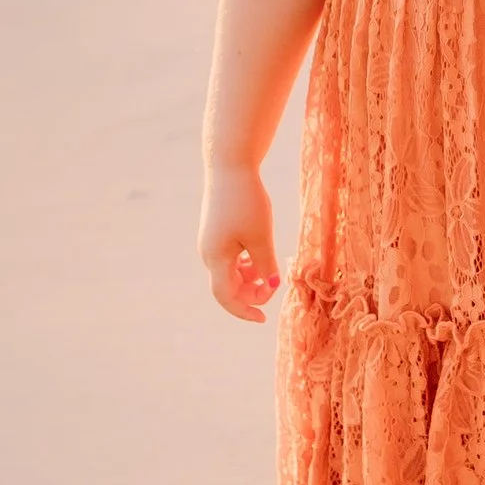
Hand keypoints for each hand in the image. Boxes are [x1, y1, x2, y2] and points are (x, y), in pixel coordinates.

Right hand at [200, 163, 279, 318]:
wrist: (229, 166)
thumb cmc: (246, 201)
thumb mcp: (261, 236)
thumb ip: (266, 265)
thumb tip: (271, 285)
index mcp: (216, 258)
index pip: (226, 297)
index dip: (244, 311)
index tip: (264, 318)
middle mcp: (208, 254)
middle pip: (229, 286)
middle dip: (252, 292)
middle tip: (276, 282)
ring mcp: (210, 243)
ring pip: (230, 272)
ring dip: (250, 277)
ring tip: (269, 266)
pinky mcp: (216, 232)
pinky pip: (230, 258)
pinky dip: (246, 263)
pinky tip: (260, 253)